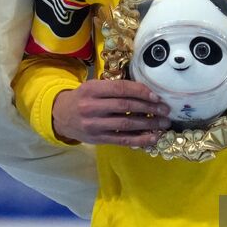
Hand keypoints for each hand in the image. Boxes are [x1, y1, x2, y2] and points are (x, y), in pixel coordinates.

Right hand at [51, 79, 169, 146]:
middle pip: (125, 107)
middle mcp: (92, 107)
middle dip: (149, 108)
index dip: (140, 92)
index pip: (120, 89)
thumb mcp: (93, 87)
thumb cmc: (83, 98)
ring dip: (148, 125)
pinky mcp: (98, 139)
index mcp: (92, 90)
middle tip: (165, 110)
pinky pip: (122, 140)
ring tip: (163, 124)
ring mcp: (94, 125)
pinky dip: (140, 140)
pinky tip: (153, 138)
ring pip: (126, 124)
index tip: (156, 96)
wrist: (61, 116)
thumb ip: (113, 88)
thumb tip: (145, 91)